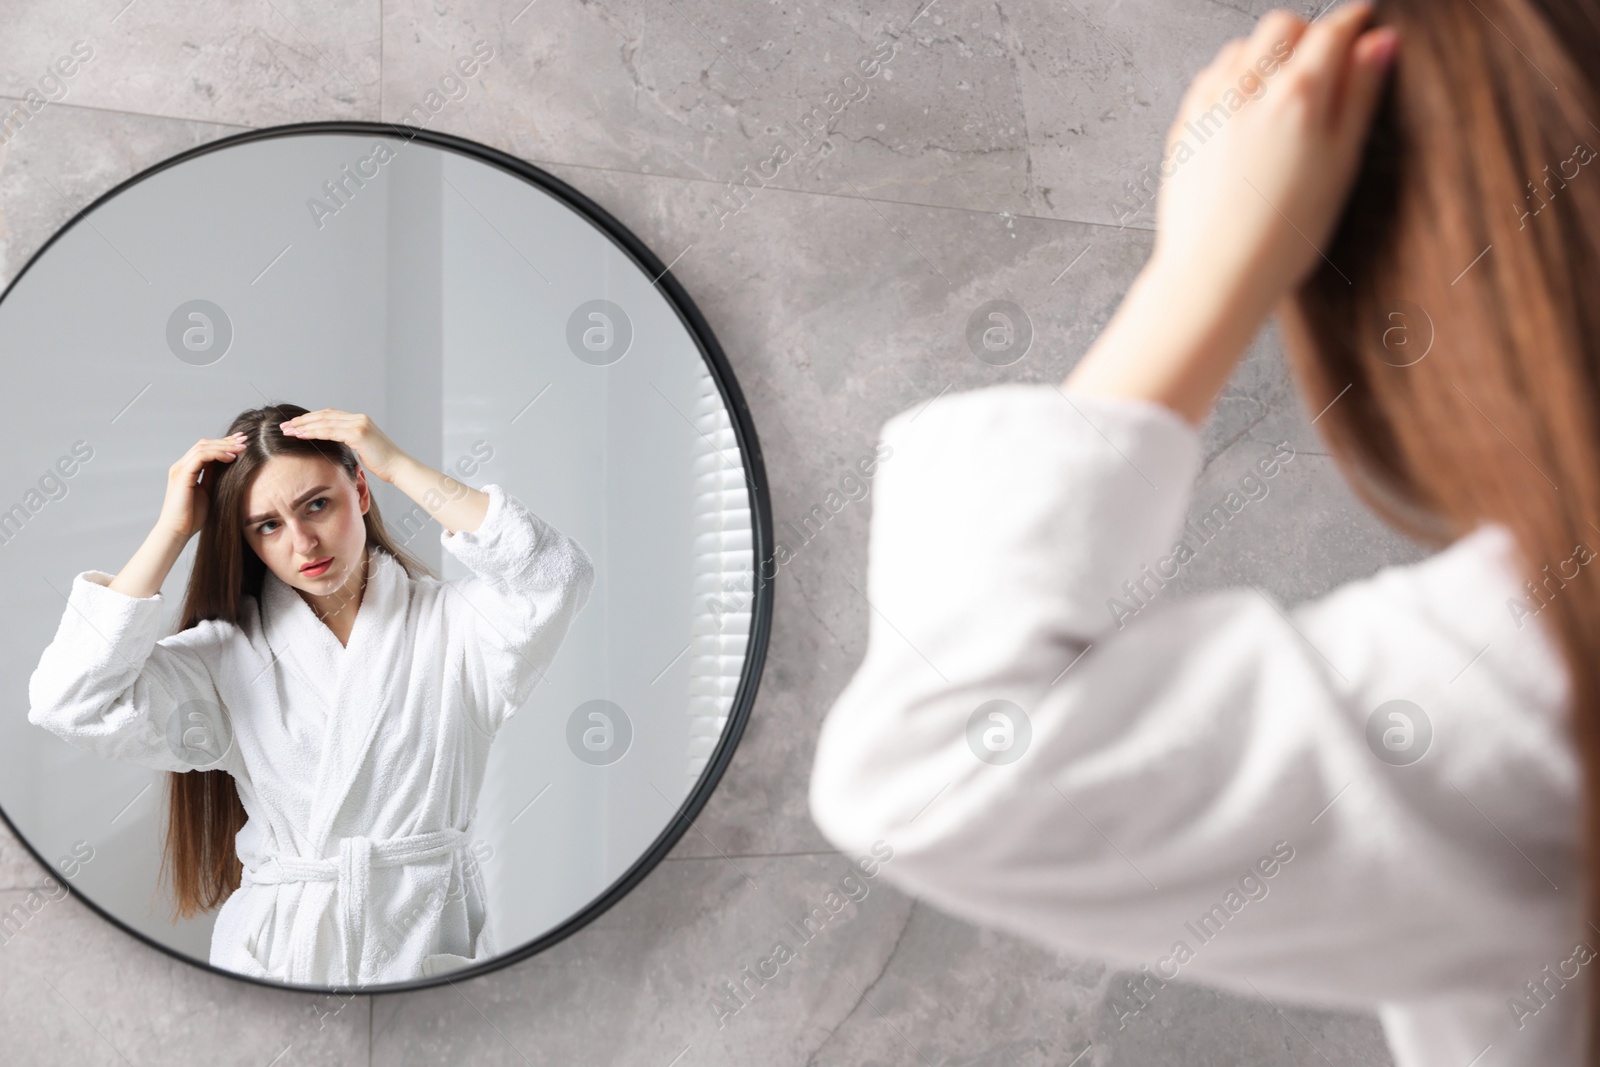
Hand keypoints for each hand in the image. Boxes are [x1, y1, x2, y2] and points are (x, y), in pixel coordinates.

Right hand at [159, 434, 246, 539]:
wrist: (178, 531)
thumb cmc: (193, 517)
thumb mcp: (209, 492)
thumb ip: (215, 477)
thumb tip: (230, 464)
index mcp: (187, 469)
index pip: (206, 449)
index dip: (224, 444)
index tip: (243, 442)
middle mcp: (182, 466)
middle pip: (204, 444)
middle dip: (226, 441)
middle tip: (245, 439)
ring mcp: (180, 469)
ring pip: (203, 447)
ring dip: (224, 445)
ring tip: (242, 447)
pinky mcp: (182, 475)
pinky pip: (200, 456)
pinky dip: (217, 454)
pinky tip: (231, 457)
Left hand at [279, 409, 407, 482]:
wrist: (399, 467)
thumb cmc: (384, 463)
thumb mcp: (364, 449)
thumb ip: (350, 442)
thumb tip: (335, 445)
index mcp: (360, 420)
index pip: (330, 415)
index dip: (311, 419)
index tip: (296, 425)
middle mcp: (359, 418)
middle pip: (324, 415)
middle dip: (303, 420)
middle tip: (285, 426)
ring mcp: (359, 424)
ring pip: (324, 422)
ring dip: (304, 426)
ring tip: (288, 430)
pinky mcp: (358, 433)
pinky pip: (330, 431)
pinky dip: (313, 432)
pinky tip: (301, 435)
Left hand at [1148, 2, 1396, 312]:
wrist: (1215, 273)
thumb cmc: (1283, 234)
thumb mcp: (1339, 165)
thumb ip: (1359, 96)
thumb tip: (1380, 43)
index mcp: (1296, 96)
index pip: (1331, 32)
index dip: (1354, 22)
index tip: (1366, 22)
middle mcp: (1246, 90)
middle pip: (1281, 26)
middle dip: (1306, 34)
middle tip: (1324, 66)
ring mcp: (1208, 107)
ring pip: (1239, 48)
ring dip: (1265, 55)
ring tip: (1282, 95)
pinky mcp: (1184, 127)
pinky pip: (1209, 79)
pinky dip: (1231, 80)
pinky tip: (1245, 113)